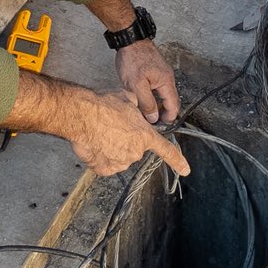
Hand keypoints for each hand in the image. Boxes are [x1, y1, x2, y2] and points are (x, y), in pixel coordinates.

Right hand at [69, 89, 190, 176]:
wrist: (81, 114)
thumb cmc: (103, 104)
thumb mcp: (127, 98)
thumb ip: (137, 105)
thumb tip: (137, 105)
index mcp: (145, 135)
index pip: (166, 150)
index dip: (177, 161)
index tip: (185, 170)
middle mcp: (135, 151)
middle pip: (134, 148)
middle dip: (126, 140)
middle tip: (113, 127)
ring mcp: (120, 162)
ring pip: (119, 156)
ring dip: (113, 148)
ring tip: (101, 133)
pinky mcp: (105, 169)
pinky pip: (106, 164)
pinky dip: (101, 157)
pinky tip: (95, 144)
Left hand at [115, 39, 179, 123]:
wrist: (129, 39)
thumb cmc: (133, 59)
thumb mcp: (137, 85)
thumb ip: (146, 103)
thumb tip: (154, 118)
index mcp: (166, 82)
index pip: (174, 106)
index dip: (168, 119)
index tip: (158, 127)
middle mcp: (167, 78)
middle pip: (170, 101)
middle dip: (162, 113)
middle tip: (150, 122)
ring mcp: (161, 73)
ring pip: (162, 94)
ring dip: (156, 104)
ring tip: (144, 112)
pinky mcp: (154, 70)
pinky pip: (157, 87)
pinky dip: (152, 95)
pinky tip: (141, 98)